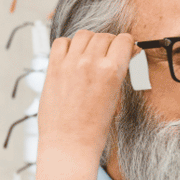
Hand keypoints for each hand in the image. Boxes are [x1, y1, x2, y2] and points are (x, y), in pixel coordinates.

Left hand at [36, 29, 133, 162]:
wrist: (69, 144)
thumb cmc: (94, 129)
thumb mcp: (115, 99)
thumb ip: (115, 74)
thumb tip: (118, 58)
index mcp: (112, 71)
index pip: (124, 40)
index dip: (127, 44)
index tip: (126, 50)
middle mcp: (90, 63)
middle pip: (104, 36)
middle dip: (109, 43)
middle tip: (108, 54)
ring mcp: (69, 63)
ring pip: (83, 35)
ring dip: (90, 41)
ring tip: (90, 54)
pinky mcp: (53, 68)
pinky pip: (61, 42)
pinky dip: (68, 45)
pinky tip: (72, 56)